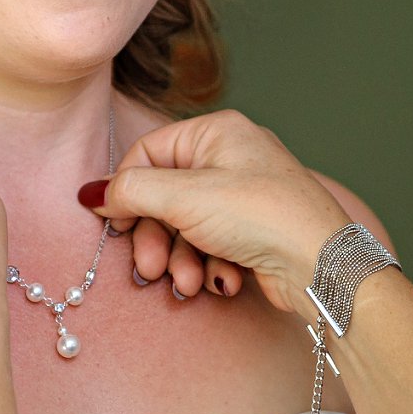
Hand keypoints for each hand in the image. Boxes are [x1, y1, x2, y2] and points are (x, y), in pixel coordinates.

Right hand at [80, 111, 352, 321]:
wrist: (322, 265)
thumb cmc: (264, 216)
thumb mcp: (185, 198)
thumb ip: (131, 192)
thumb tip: (90, 192)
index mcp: (216, 132)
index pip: (148, 154)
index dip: (126, 192)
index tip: (112, 225)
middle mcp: (231, 157)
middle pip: (164, 196)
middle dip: (155, 237)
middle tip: (150, 267)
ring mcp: (243, 195)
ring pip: (186, 227)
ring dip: (181, 259)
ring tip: (187, 282)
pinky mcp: (252, 231)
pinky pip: (211, 245)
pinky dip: (208, 265)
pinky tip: (220, 280)